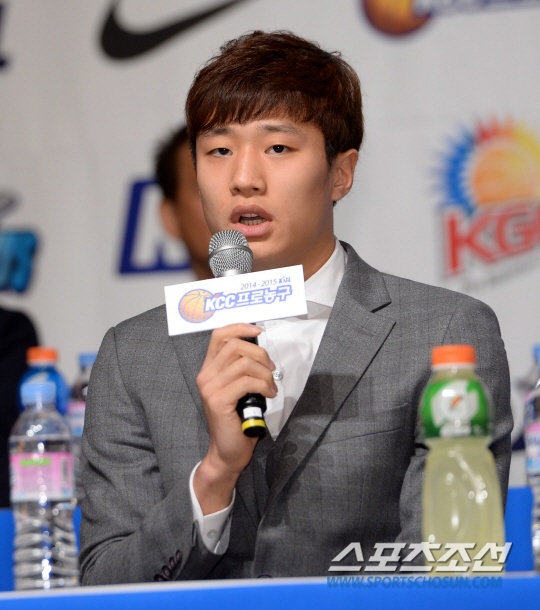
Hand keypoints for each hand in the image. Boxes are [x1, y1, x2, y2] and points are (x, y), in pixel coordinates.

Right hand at [194, 323, 276, 513]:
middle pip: (235, 345)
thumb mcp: (238, 388)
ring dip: (265, 373)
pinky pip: (247, 381)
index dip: (240, 327)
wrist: (227, 451)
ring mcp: (210, 388)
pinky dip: (264, 385)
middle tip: (271, 369)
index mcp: (209, 369)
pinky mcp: (218, 401)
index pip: (219, 335)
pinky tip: (269, 395)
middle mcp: (206, 376)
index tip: (259, 330)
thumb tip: (261, 350)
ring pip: (244, 363)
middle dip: (260, 353)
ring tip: (271, 387)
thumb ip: (242, 369)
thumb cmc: (237, 420)